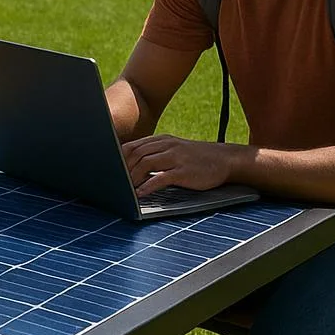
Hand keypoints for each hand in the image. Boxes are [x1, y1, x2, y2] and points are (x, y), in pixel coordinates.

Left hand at [121, 134, 236, 197]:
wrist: (226, 159)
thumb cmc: (197, 159)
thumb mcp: (175, 151)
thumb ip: (156, 155)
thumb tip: (133, 167)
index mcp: (162, 140)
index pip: (132, 146)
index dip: (117, 158)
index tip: (108, 170)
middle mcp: (166, 145)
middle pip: (135, 154)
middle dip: (121, 169)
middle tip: (112, 183)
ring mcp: (175, 157)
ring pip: (144, 164)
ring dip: (131, 178)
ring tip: (123, 190)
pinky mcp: (183, 171)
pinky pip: (160, 178)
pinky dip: (147, 186)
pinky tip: (139, 195)